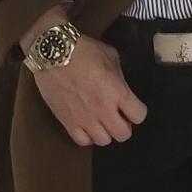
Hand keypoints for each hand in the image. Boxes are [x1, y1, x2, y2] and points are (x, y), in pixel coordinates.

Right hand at [32, 36, 147, 147]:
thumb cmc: (82, 50)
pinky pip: (82, 141)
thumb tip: (120, 85)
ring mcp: (85, 119)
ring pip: (104, 141)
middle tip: (118, 115)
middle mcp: (104, 110)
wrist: (52, 53)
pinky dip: (86, 136)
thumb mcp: (110, 56)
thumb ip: (119, 75)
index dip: (137, 111)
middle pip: (123, 134)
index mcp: (118, 93)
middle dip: (124, 125)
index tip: (132, 106)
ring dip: (105, 132)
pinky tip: (86, 125)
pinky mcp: (67, 122)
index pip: (139, 116)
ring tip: (101, 121)